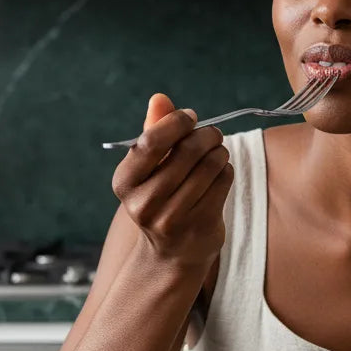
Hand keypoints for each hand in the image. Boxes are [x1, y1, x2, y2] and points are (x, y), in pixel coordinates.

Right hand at [111, 93, 232, 270]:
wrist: (171, 253)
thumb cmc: (160, 198)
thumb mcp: (149, 168)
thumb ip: (154, 132)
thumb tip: (159, 98)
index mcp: (125, 182)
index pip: (152, 141)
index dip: (176, 123)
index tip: (191, 117)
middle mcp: (144, 203)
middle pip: (186, 152)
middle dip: (206, 135)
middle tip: (213, 133)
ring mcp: (172, 219)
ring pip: (209, 167)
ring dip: (219, 152)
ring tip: (218, 152)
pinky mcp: (199, 226)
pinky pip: (222, 183)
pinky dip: (226, 171)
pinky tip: (220, 173)